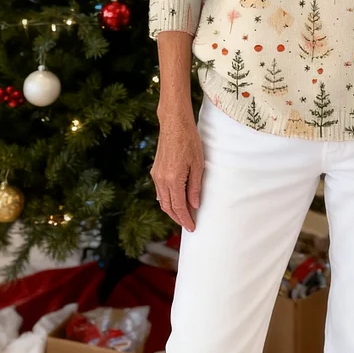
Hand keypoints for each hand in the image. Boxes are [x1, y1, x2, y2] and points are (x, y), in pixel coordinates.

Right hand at [151, 111, 203, 231]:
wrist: (174, 124)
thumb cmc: (189, 141)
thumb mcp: (198, 165)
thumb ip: (195, 187)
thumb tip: (194, 205)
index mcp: (173, 180)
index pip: (179, 207)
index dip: (185, 219)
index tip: (192, 227)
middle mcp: (161, 180)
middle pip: (168, 207)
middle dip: (178, 218)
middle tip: (188, 224)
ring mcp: (156, 175)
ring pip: (162, 200)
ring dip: (172, 210)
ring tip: (184, 215)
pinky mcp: (155, 170)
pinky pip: (160, 191)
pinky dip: (167, 200)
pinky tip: (175, 201)